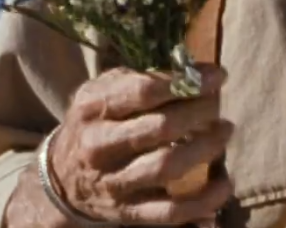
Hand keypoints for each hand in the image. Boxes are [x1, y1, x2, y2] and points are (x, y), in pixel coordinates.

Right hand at [8, 66, 233, 226]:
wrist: (62, 177)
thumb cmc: (95, 123)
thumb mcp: (103, 91)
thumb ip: (142, 78)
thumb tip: (197, 72)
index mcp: (92, 108)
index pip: (143, 91)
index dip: (186, 82)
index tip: (217, 76)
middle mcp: (99, 145)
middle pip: (160, 128)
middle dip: (199, 114)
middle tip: (217, 107)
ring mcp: (114, 182)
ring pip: (167, 167)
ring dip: (205, 150)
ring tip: (223, 134)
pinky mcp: (128, 212)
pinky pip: (171, 212)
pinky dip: (203, 201)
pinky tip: (223, 184)